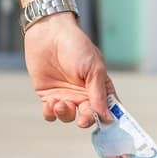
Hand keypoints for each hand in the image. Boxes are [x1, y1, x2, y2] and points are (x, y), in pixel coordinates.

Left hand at [22, 12, 114, 127]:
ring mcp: (65, 95)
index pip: (107, 109)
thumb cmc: (76, 46)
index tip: (106, 124)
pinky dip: (51, 113)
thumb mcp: (94, 69)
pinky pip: (50, 114)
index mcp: (99, 87)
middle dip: (86, 120)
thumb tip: (108, 118)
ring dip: (66, 115)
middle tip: (82, 119)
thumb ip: (99, 95)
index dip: (107, 119)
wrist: (49, 33)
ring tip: (61, 104)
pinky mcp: (48, 95)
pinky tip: (51, 102)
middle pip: (88, 117)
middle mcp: (83, 94)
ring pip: (68, 118)